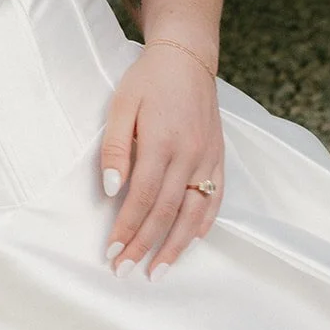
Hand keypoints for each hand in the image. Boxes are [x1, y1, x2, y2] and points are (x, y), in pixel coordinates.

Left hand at [99, 44, 224, 279]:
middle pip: (166, 213)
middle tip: (125, 272)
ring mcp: (208, 158)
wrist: (186, 57)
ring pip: (194, 214)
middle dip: (144, 246)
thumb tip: (113, 190)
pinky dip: (202, 225)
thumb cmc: (148, 81)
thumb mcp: (121, 106)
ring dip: (175, 247)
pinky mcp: (218, 157)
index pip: (143, 199)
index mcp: (162, 143)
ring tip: (158, 272)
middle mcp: (190, 155)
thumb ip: (116, 149)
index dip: (127, 229)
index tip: (112, 253)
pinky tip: (188, 243)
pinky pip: (215, 199)